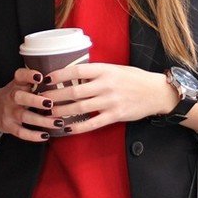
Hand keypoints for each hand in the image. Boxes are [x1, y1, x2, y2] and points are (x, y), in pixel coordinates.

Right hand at [0, 67, 69, 142]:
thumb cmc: (16, 94)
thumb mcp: (21, 84)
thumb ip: (37, 82)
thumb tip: (66, 78)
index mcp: (16, 84)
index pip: (19, 75)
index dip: (29, 75)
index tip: (41, 76)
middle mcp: (11, 96)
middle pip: (20, 97)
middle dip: (35, 101)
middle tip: (50, 103)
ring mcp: (8, 112)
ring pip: (24, 116)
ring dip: (42, 120)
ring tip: (58, 122)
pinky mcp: (8, 126)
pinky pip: (21, 132)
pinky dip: (33, 135)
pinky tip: (46, 136)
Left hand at [44, 63, 177, 133]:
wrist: (156, 92)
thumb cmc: (135, 79)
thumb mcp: (116, 69)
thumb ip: (97, 72)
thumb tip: (74, 74)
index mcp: (105, 70)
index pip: (77, 71)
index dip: (59, 75)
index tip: (46, 79)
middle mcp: (106, 85)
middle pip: (74, 91)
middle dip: (55, 96)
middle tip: (41, 99)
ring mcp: (110, 101)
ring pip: (80, 108)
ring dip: (62, 111)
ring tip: (49, 114)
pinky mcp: (115, 115)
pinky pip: (92, 123)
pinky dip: (77, 127)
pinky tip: (66, 128)